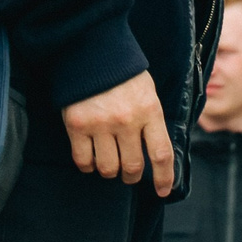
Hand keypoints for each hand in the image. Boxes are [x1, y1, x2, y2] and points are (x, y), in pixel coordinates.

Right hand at [63, 70, 174, 195]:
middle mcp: (127, 120)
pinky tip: (90, 158)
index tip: (163, 191)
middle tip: (129, 174)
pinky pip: (83, 161)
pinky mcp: (77, 125)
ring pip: (108, 168)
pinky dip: (87, 165)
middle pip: (133, 167)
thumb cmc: (122, 72)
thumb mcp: (147, 91)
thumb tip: (156, 152)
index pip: (161, 154)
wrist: (90, 49)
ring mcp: (101, 124)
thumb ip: (151, 120)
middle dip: (132, 177)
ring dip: (109, 171)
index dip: (164, 178)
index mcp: (149, 110)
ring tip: (108, 161)